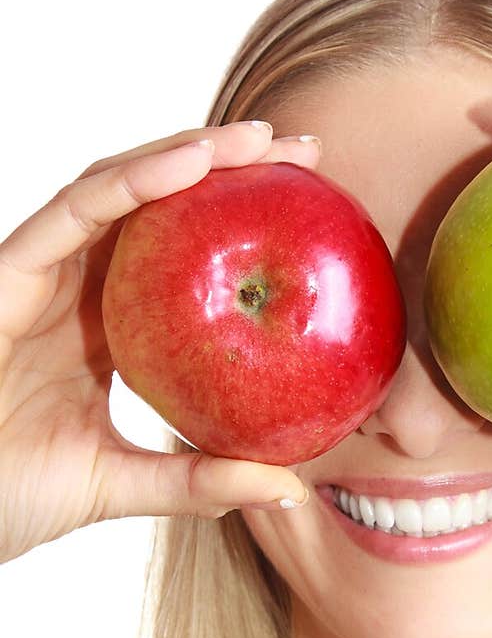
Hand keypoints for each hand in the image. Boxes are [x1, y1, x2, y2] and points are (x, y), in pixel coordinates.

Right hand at [0, 122, 318, 563]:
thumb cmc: (12, 498)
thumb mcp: (126, 485)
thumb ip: (200, 480)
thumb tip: (292, 489)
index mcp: (104, 329)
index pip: (179, 261)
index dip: (241, 229)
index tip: (314, 214)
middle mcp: (73, 289)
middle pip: (155, 207)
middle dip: (228, 168)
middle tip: (306, 153)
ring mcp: (39, 273)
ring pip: (117, 188)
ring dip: (190, 153)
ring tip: (261, 140)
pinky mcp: (7, 270)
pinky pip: (76, 210)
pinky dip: (134, 179)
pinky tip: (194, 161)